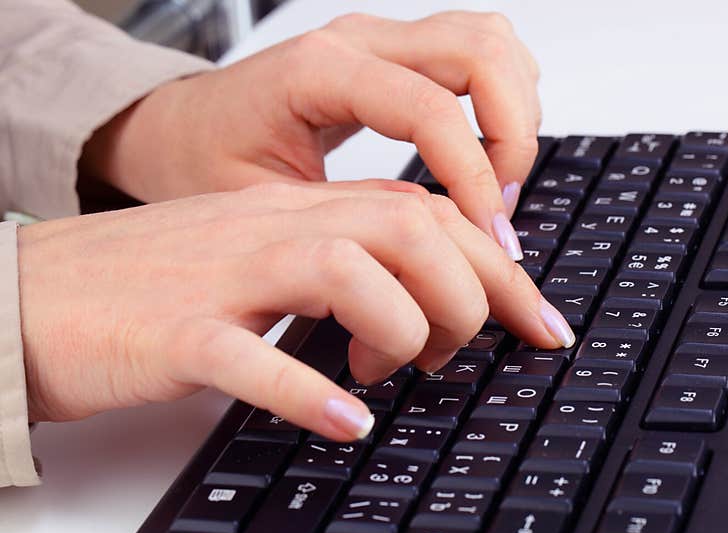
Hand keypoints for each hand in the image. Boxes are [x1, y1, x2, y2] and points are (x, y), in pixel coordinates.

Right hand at [18, 183, 572, 439]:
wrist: (36, 293)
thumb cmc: (157, 285)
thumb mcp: (265, 259)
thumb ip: (345, 267)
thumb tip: (428, 304)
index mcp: (300, 212)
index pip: (430, 216)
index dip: (503, 270)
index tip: (544, 326)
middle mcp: (273, 230)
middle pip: (407, 229)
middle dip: (461, 299)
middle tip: (445, 356)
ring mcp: (224, 277)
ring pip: (345, 270)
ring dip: (396, 333)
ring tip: (380, 375)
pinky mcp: (177, 333)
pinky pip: (251, 353)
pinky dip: (310, 391)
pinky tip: (345, 423)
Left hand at [80, 11, 540, 259]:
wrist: (180, 131)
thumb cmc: (205, 164)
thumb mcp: (261, 209)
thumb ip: (344, 225)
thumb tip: (423, 263)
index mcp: (317, 74)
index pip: (432, 110)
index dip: (476, 178)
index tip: (489, 241)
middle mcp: (357, 41)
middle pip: (482, 52)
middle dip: (512, 137)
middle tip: (499, 210)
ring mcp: (380, 41)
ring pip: (491, 43)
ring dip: (515, 116)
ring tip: (495, 189)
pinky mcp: (395, 55)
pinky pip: (478, 54)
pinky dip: (503, 103)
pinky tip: (484, 159)